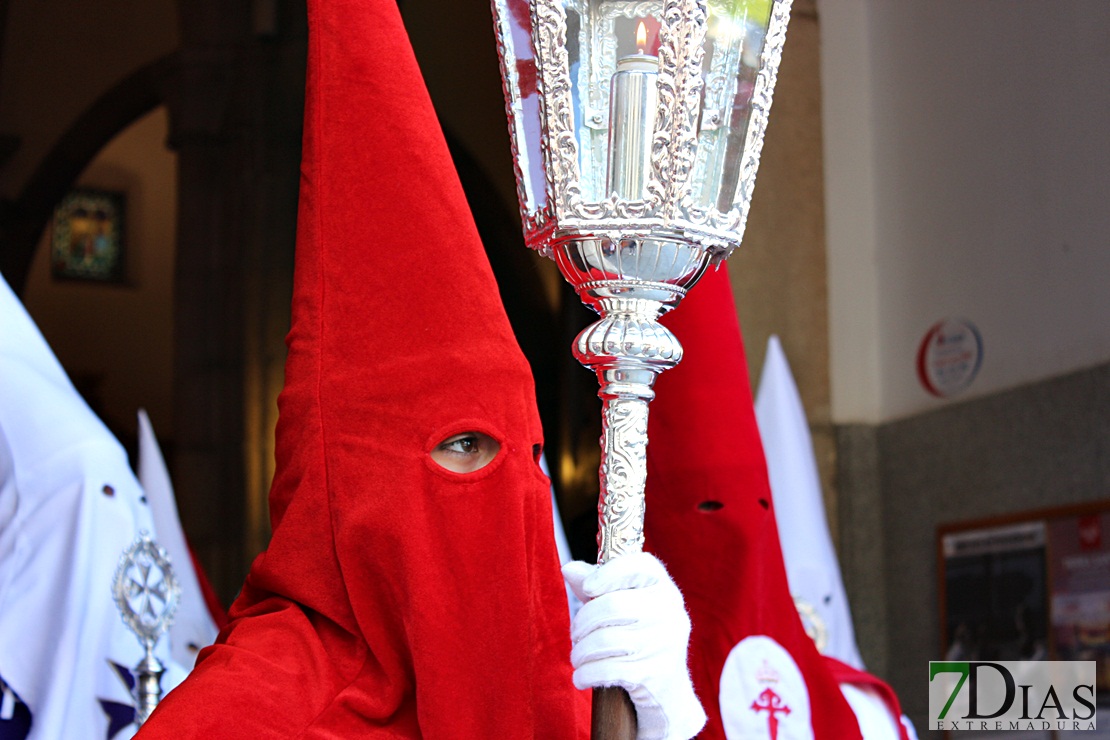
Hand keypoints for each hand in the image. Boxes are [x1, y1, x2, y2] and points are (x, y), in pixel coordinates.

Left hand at [563, 552, 706, 739]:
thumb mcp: (624, 610)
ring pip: (604, 640)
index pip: (640, 565)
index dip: (608, 573)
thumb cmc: (640, 644)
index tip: (588, 588)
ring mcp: (665, 644)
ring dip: (581, 652)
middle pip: (611, 605)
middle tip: (575, 636)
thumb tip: (569, 569)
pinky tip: (581, 677)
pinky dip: (586, 674)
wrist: (669, 696)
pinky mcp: (655, 674)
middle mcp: (670, 612)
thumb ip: (598, 586)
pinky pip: (607, 669)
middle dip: (582, 623)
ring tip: (578, 657)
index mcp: (663, 589)